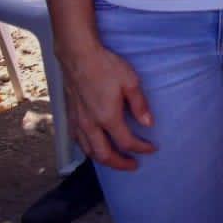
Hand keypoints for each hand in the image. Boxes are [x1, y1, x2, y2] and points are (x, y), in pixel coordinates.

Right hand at [58, 43, 155, 170]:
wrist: (78, 56)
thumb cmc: (106, 66)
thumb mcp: (131, 82)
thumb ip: (140, 105)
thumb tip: (149, 124)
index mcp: (108, 117)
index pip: (127, 142)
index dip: (141, 148)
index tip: (152, 149)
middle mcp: (91, 125)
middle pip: (105, 155)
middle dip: (121, 164)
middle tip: (134, 166)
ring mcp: (78, 122)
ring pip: (89, 151)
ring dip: (104, 159)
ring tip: (116, 160)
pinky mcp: (70, 117)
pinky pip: (79, 142)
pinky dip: (89, 150)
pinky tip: (94, 147)